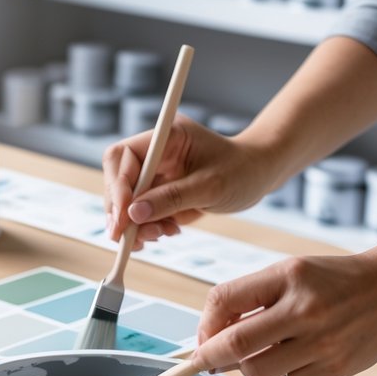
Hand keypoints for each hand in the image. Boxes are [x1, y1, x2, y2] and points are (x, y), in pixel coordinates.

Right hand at [102, 117, 274, 248]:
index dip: (118, 186)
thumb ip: (172, 198)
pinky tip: (166, 232)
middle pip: (117, 180)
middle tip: (128, 238)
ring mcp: (156, 174)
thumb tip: (133, 214)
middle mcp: (155, 154)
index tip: (123, 216)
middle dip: (121, 210)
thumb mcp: (211, 186)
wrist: (259, 175)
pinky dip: (146, 228)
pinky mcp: (160, 193)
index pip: (123, 157)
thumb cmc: (242, 170)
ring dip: (134, 224)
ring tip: (159, 235)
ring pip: (125, 201)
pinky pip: (140, 213)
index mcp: (165, 137)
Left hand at [192, 251, 376, 375]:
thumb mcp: (292, 272)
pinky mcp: (333, 370)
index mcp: (289, 277)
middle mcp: (304, 310)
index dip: (203, 325)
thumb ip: (252, 298)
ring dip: (244, 369)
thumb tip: (211, 337)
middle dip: (210, 357)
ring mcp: (321, 343)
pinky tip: (284, 362)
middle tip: (203, 362)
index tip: (200, 338)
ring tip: (255, 356)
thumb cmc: (336, 280)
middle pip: (235, 345)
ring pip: (256, 372)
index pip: (224, 300)